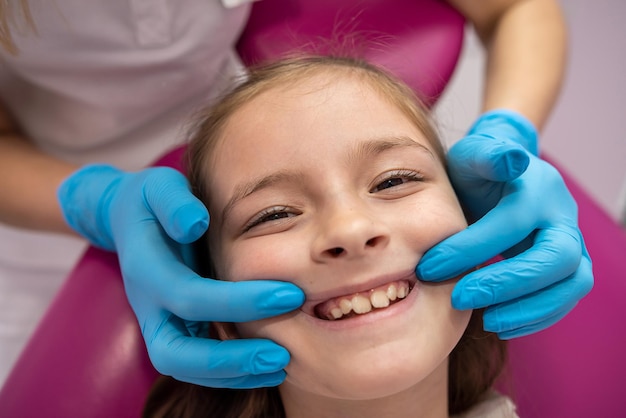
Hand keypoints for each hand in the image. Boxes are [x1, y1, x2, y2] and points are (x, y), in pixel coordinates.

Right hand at [58, 164, 303, 386]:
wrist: (127, 217)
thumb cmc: (151, 199)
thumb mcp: (158, 186)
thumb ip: (174, 202)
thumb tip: (196, 224)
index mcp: (146, 269)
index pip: (191, 296)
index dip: (239, 301)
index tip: (289, 294)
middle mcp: (147, 304)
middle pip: (175, 353)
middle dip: (228, 361)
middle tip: (281, 356)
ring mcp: (157, 320)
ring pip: (184, 367)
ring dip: (232, 374)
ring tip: (281, 366)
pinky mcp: (172, 327)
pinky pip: (195, 363)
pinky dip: (228, 372)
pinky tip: (267, 366)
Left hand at [416, 110, 592, 338]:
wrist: (502, 175)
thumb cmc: (479, 167)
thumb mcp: (473, 153)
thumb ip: (486, 155)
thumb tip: (510, 159)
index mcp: (537, 188)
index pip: (511, 224)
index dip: (468, 249)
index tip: (428, 268)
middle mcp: (562, 215)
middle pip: (555, 257)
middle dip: (507, 284)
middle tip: (460, 299)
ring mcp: (572, 241)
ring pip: (572, 283)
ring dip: (530, 308)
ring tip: (487, 321)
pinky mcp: (570, 266)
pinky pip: (566, 297)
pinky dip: (538, 316)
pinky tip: (501, 322)